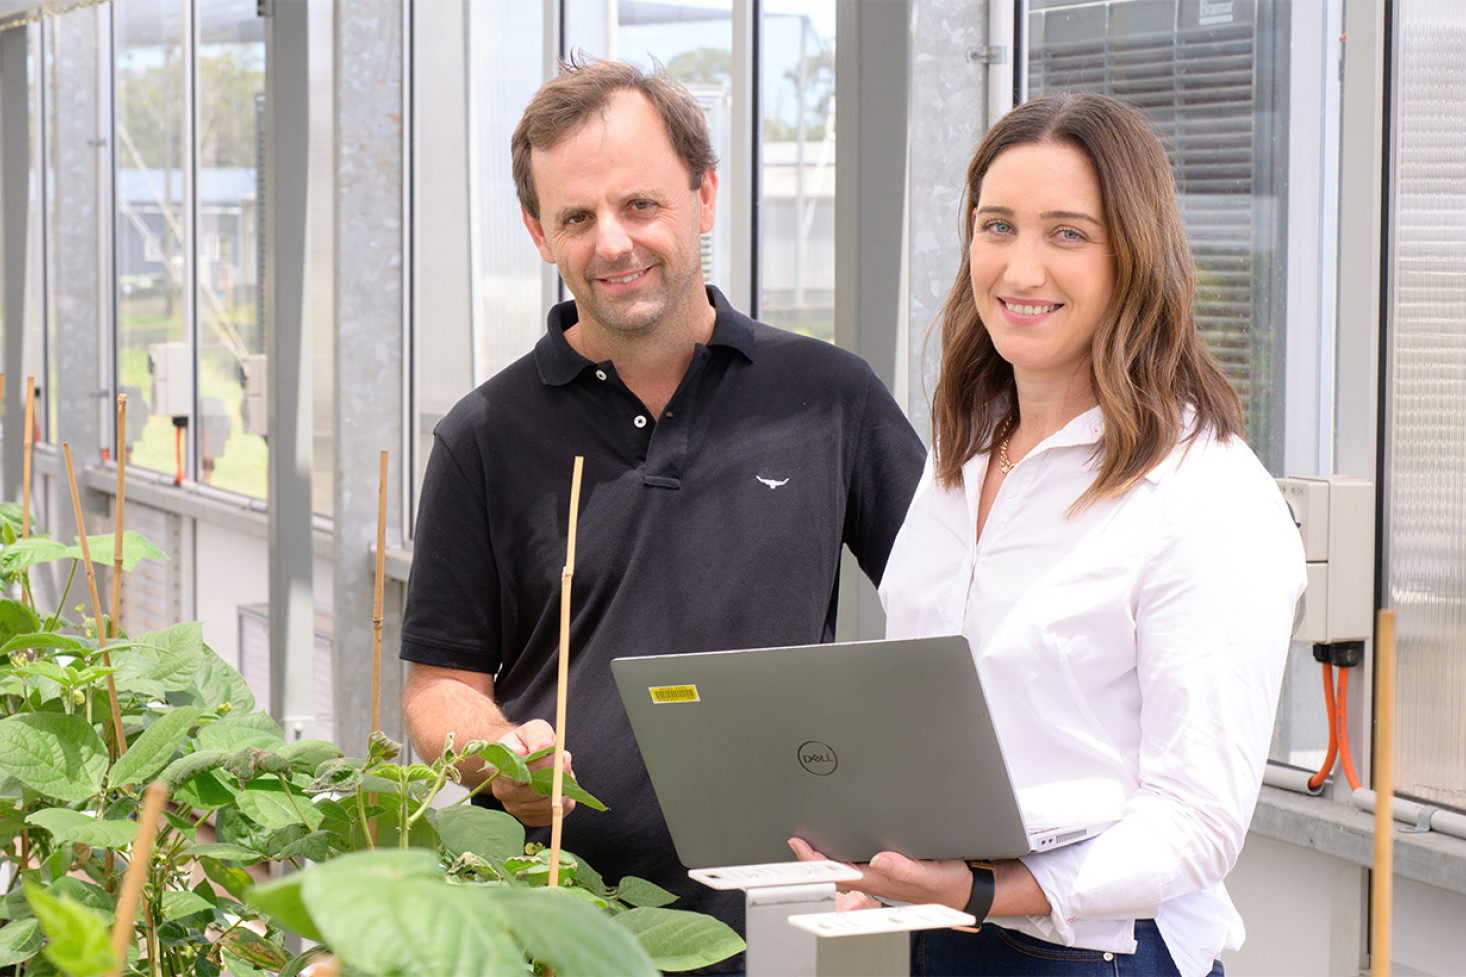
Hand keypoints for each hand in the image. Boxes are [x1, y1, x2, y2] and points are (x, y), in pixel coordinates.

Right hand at [491, 719, 574, 826]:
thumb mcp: (533, 730)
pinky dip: (565, 802)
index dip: (546, 765)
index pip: (523, 774)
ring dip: (563, 789)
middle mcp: (502, 791)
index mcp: (499, 768)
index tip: (558, 754)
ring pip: (546, 806)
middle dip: (558, 777)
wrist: (522, 757)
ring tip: (563, 773)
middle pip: (536, 793)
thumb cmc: (527, 742)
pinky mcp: (528, 818)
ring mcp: (514, 807)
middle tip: (565, 761)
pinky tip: (562, 788)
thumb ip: (538, 736)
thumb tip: (544, 749)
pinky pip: (553, 816)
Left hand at [788, 837, 970, 910]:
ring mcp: (881, 875)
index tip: (799, 845)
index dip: (816, 861)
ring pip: (845, 867)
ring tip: (808, 841)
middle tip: (794, 841)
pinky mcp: (888, 868)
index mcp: (882, 881)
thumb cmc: (948, 883)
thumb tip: (879, 860)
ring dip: (825, 857)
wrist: (966, 887)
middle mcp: (877, 879)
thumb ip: (905, 869)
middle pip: (835, 871)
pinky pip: (858, 863)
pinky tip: (838, 843)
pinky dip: (843, 854)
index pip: (840, 872)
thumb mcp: (930, 874)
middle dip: (813, 859)